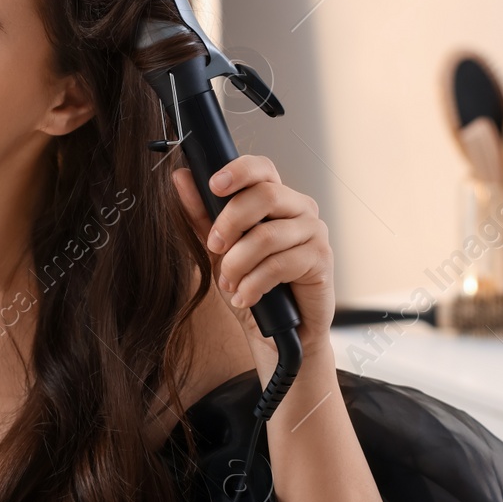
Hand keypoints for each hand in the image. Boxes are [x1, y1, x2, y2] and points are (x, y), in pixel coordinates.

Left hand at [171, 156, 334, 363]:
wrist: (280, 332)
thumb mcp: (220, 250)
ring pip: (268, 235)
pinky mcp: (321, 259)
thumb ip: (202, 215)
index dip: (238, 171)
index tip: (213, 185)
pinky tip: (246, 297)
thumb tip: (181, 178)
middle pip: (265, 195)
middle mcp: (300, 208)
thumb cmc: (254, 285)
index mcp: (277, 198)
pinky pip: (280, 264)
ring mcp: (314, 232)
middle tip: (214, 247)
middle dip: (230, 222)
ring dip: (238, 263)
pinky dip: (254, 283)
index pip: (262, 168)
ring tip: (229, 284)